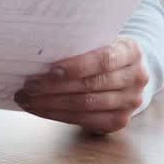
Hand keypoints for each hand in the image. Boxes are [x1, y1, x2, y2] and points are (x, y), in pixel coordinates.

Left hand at [14, 36, 149, 133]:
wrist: (124, 74)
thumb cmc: (103, 53)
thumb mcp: (100, 42)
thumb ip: (81, 45)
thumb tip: (42, 52)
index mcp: (131, 51)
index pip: (104, 60)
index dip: (77, 66)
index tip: (51, 69)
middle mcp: (136, 77)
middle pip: (91, 85)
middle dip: (54, 87)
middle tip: (28, 86)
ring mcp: (130, 102)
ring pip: (85, 105)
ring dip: (51, 104)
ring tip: (27, 99)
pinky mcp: (119, 121)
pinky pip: (84, 120)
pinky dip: (58, 115)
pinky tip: (40, 110)